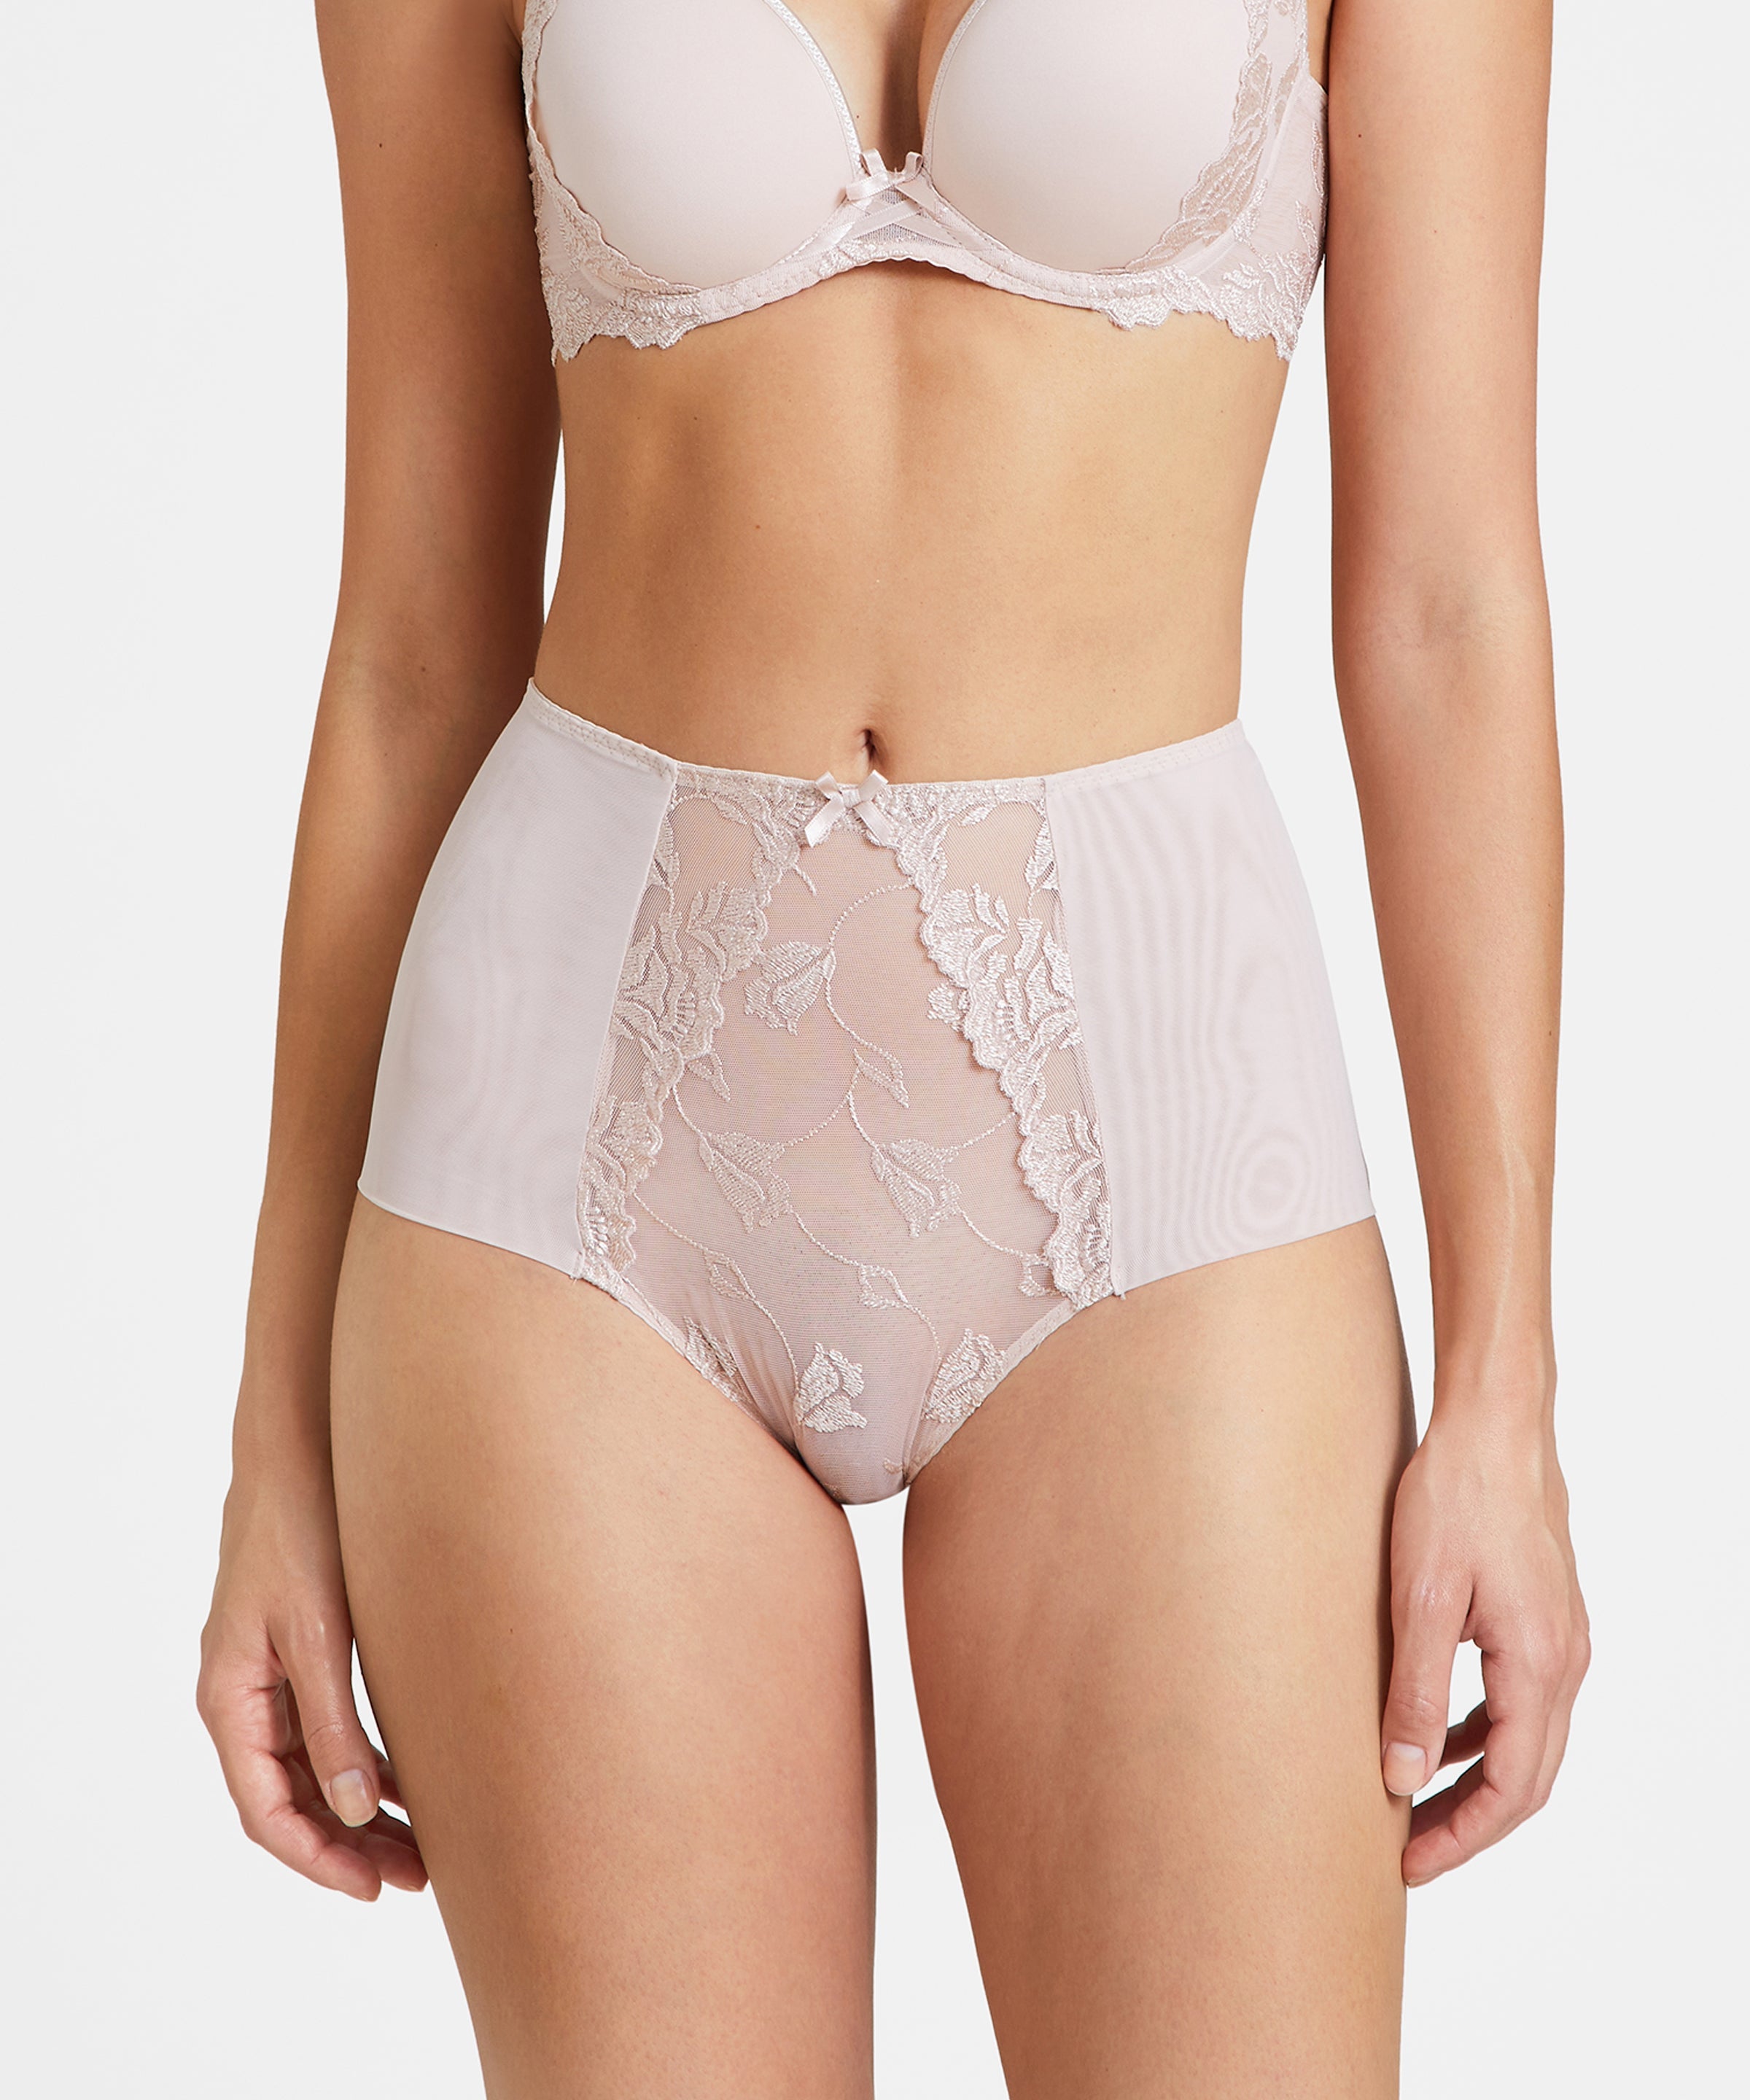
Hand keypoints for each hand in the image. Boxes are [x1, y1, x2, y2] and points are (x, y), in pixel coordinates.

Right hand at [197, 1457, 425, 1900]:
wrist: (299, 1450)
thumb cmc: (301, 1529)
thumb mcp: (319, 1632)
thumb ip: (334, 1722)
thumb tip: (356, 1810)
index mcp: (230, 1698)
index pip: (266, 1811)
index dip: (318, 1859)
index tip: (372, 1889)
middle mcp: (243, 1696)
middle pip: (291, 1799)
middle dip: (349, 1845)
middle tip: (416, 1878)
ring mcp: (270, 1675)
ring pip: (312, 1768)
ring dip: (361, 1809)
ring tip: (422, 1846)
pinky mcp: (301, 1650)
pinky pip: (326, 1729)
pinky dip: (364, 1761)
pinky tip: (409, 1781)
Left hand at [1380, 1405, 1588, 1885]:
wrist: (1495, 1423)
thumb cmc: (1456, 1496)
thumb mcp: (1421, 1597)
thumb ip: (1414, 1692)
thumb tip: (1403, 1778)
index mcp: (1539, 1666)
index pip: (1512, 1789)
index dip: (1462, 1837)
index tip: (1409, 1865)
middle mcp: (1566, 1661)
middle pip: (1528, 1777)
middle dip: (1469, 1823)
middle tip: (1407, 1852)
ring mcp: (1561, 1638)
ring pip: (1526, 1740)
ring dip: (1475, 1779)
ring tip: (1413, 1803)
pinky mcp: (1544, 1615)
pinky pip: (1520, 1698)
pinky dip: (1483, 1731)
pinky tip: (1437, 1732)